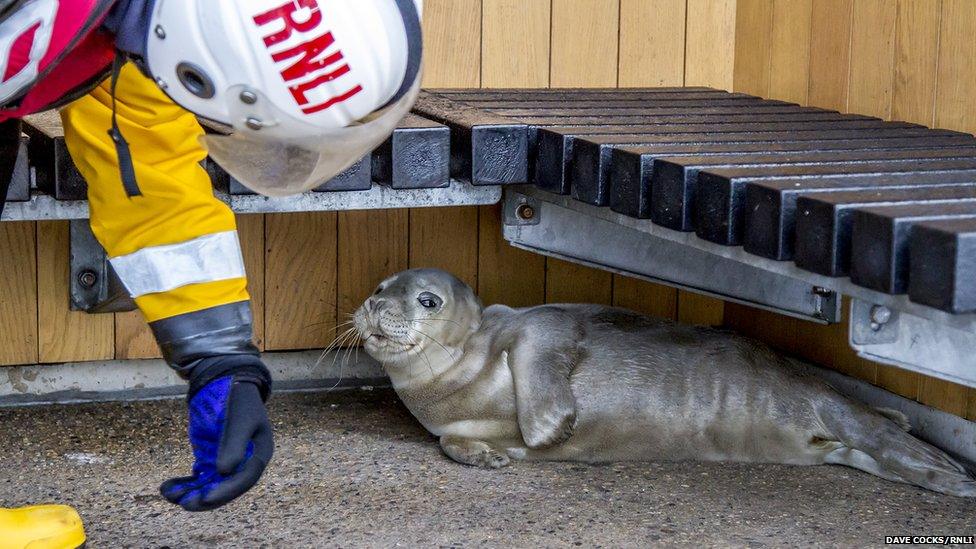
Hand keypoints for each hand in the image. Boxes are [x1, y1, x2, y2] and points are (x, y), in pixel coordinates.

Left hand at [160, 377, 273, 510]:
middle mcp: (244, 463)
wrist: (227, 382)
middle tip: (185, 503)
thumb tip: (225, 471)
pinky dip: (184, 484)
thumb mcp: (240, 419)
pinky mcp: (210, 458)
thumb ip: (234, 444)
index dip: (226, 491)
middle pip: (226, 488)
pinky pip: (198, 477)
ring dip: (191, 493)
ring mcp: (226, 461)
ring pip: (210, 486)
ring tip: (169, 494)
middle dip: (206, 498)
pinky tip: (168, 487)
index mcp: (258, 454)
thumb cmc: (239, 398)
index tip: (206, 498)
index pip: (244, 479)